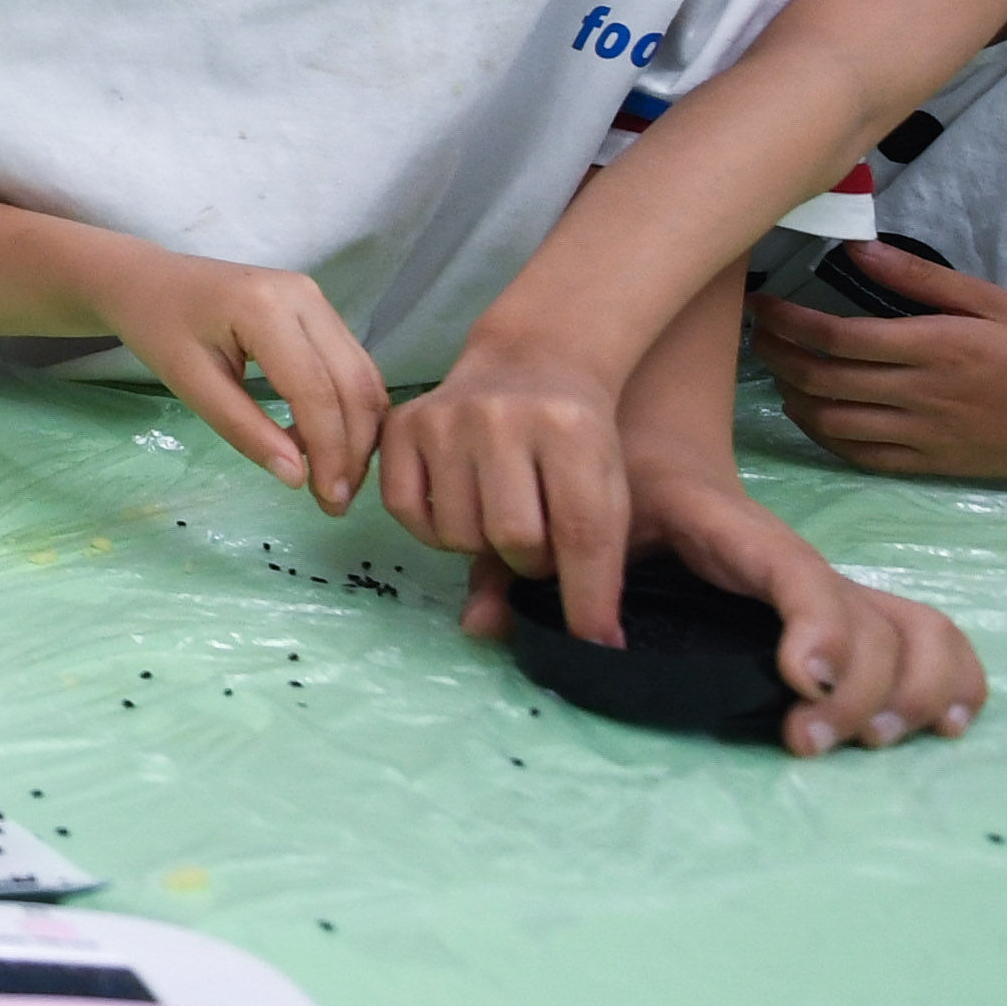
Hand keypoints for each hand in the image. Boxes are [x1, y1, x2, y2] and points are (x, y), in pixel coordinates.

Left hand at [96, 252, 384, 512]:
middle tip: (337, 502)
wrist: (147, 280)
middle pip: (352, 383)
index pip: (316, 390)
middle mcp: (303, 296)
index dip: (329, 450)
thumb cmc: (159, 329)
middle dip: (353, 448)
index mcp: (265, 308)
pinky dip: (349, 409)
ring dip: (359, 432)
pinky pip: (351, 365)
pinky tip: (328, 445)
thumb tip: (297, 478)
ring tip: (337, 482)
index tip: (329, 500)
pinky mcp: (319, 309)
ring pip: (362, 375)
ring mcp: (316, 298)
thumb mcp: (191, 385)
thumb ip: (244, 430)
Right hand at [381, 337, 644, 635]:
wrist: (532, 362)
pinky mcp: (401, 424)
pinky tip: (460, 506)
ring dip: (483, 547)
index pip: (580, 532)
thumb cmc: (579, 439)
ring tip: (502, 519)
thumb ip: (588, 564)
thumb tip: (556, 642)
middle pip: (512, 538)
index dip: (587, 598)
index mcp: (570, 427)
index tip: (593, 642)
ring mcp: (444, 417)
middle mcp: (501, 416)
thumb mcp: (605, 488)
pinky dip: (435, 530)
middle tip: (540, 546)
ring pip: (458, 534)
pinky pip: (407, 513)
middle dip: (531, 562)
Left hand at [462, 474, 984, 758]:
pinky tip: (945, 726)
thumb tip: (481, 624)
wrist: (653, 447)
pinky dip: (950, 677)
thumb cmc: (607, 483)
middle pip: (867, 622)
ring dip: (908, 691)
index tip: (798, 680)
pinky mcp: (840, 617)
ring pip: (912, 630)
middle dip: (855, 689)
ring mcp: (826, 591)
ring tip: (864, 741)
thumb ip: (513, 564)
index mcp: (732, 533)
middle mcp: (792, 564)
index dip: (813, 626)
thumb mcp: (557, 508)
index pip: (792, 572)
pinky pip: (925, 637)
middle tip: (802, 738)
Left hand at [751, 245, 1006, 482]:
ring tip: (780, 372)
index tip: (762, 306)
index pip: (837, 337)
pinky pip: (863, 458)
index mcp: (938, 346)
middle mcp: (924, 395)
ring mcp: (928, 437)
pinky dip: (826, 437)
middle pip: (824, 380)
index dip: (788, 323)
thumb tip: (857, 250)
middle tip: (759, 337)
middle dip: (779, 357)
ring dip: (794, 398)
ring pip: (834, 424)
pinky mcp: (936, 466)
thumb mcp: (995, 301)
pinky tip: (814, 414)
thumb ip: (922, 280)